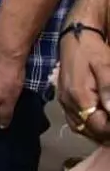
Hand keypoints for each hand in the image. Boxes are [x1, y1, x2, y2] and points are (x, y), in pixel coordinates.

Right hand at [58, 21, 109, 142]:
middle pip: (90, 130)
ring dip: (98, 132)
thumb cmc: (91, 49)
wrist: (75, 36)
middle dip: (107, 134)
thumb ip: (108, 87)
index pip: (98, 125)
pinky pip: (76, 121)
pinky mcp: (64, 99)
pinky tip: (100, 123)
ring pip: (82, 128)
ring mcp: (64, 101)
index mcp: (78, 95)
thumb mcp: (104, 64)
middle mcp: (68, 102)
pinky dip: (89, 127)